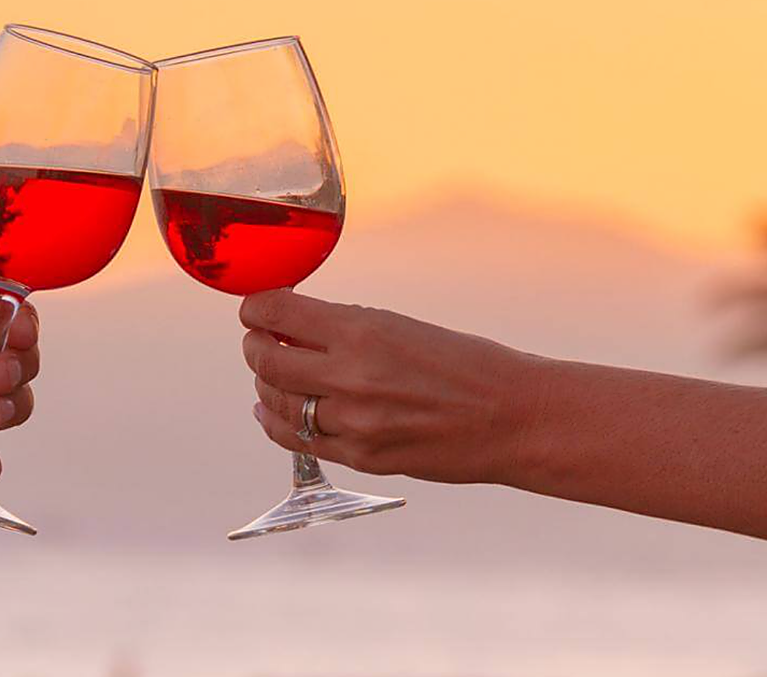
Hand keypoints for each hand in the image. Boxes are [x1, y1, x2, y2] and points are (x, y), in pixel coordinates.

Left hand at [240, 289, 546, 484]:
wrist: (512, 418)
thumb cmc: (466, 364)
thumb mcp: (402, 327)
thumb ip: (346, 329)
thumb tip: (295, 327)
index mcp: (363, 332)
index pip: (278, 314)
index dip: (255, 308)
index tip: (254, 308)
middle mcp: (350, 377)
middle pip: (266, 360)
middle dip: (254, 345)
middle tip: (257, 337)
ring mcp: (353, 423)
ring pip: (275, 402)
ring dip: (264, 383)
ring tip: (269, 372)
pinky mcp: (361, 458)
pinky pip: (297, 441)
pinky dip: (275, 422)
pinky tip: (272, 411)